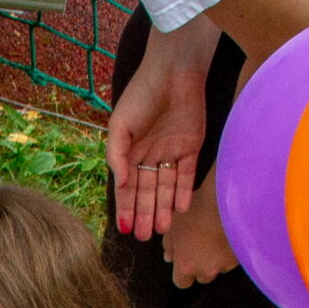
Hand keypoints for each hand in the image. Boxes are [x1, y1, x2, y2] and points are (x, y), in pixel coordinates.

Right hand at [107, 47, 208, 241]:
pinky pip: (187, 174)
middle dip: (145, 215)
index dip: (125, 208)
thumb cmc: (142, 93)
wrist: (175, 69)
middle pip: (147, 192)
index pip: (127, 187)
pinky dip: (183, 191)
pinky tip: (180, 209)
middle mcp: (149, 154)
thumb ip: (117, 155)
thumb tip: (122, 184)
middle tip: (144, 238)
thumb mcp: (121, 125)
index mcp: (130, 151)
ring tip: (162, 230)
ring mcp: (170, 151)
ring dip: (163, 208)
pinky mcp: (191, 146)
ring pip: (166, 187)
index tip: (125, 230)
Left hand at [164, 180, 237, 288]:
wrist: (228, 200)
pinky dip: (230, 251)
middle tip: (201, 247)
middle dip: (200, 266)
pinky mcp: (241, 256)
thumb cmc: (198, 209)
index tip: (184, 260)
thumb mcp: (174, 224)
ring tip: (215, 238)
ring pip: (218, 269)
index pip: (181, 283)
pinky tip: (227, 235)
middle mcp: (205, 270)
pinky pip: (232, 259)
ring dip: (216, 259)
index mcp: (186, 265)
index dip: (182, 273)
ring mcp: (225, 265)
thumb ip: (169, 245)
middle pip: (201, 277)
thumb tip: (169, 257)